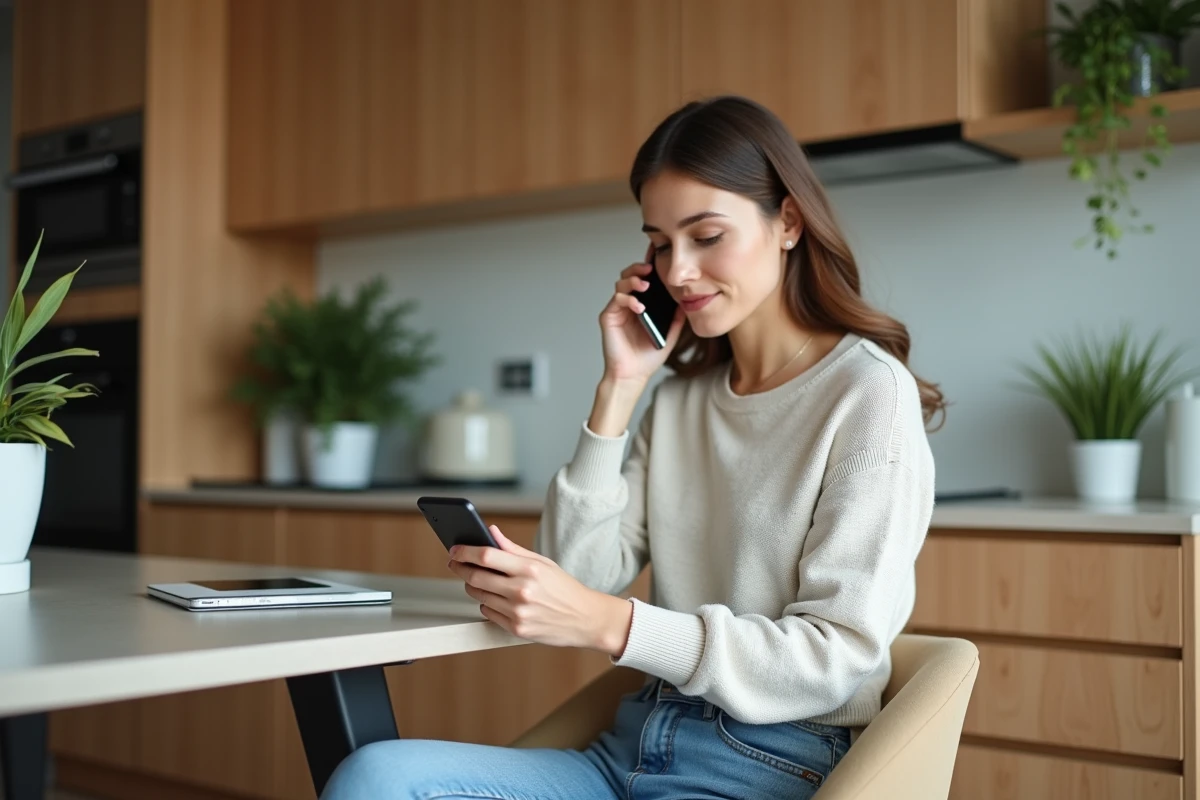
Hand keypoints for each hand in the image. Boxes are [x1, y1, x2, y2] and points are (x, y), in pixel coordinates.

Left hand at [446, 526, 632, 656]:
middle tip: (456, 563)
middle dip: (460, 568)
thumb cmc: (565, 588)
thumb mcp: (543, 562)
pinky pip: (487, 613)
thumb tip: (491, 532)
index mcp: (530, 569)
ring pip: (478, 595)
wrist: (585, 619)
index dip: (465, 551)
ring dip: (472, 585)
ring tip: (479, 580)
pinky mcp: (516, 629)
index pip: (486, 556)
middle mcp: (522, 591)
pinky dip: (486, 604)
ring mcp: (518, 612)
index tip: (454, 549)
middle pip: (476, 576)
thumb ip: (513, 549)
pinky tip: (497, 599)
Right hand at [598, 242, 685, 384]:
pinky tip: (639, 307)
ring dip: (632, 281)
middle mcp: (629, 303)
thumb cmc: (648, 356)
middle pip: (630, 275)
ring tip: (644, 286)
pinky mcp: (608, 317)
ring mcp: (618, 309)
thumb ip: (676, 316)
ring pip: (621, 283)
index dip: (649, 265)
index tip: (658, 253)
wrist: (634, 374)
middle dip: (639, 268)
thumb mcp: (670, 332)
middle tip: (649, 268)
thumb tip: (687, 298)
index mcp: (643, 303)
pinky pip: (616, 300)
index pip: (645, 279)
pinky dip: (628, 300)